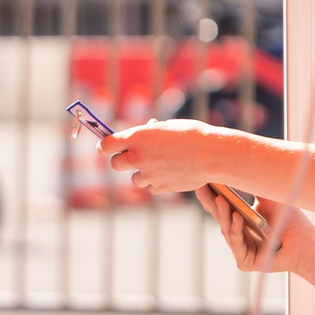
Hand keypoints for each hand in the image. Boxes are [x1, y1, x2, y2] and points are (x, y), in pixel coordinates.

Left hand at [106, 119, 249, 194]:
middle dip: (122, 161)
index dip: (103, 147)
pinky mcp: (159, 187)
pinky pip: (151, 187)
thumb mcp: (167, 127)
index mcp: (137, 137)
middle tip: (133, 158)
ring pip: (135, 178)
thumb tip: (143, 133)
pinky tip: (169, 174)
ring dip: (142, 173)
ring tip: (160, 164)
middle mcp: (138, 156)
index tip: (104, 148)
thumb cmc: (192, 135)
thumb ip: (150, 133)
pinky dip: (156, 182)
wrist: (211, 154)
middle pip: (115, 164)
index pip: (106, 145)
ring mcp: (148, 174)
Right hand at [209, 187, 312, 275]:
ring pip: (227, 229)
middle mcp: (237, 237)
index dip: (210, 194)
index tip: (201, 180)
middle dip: (210, 202)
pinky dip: (237, 229)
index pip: (220, 207)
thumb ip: (254, 183)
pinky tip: (237, 216)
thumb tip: (238, 162)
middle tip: (200, 187)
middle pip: (219, 217)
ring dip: (223, 213)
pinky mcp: (245, 262)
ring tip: (220, 199)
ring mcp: (240, 250)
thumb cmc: (288, 219)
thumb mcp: (269, 197)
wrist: (304, 240)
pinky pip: (237, 243)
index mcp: (239, 223)